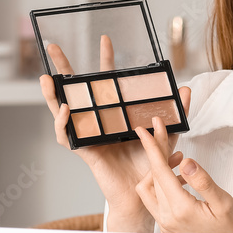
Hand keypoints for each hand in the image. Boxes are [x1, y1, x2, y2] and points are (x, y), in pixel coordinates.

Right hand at [38, 35, 191, 232]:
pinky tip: (65, 110)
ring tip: (46, 78)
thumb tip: (186, 90)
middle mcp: (97, 122)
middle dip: (64, 69)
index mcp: (115, 114)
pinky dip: (64, 123)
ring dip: (52, 95)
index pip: (107, 83)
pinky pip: (68, 136)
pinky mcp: (84, 151)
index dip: (106, 62)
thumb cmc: (151, 166)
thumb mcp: (166, 136)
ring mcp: (88, 135)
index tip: (105, 39)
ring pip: (62, 112)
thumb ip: (174, 114)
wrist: (145, 193)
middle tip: (53, 47)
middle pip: (77, 91)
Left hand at [133, 117, 232, 232]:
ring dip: (158, 170)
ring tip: (176, 157)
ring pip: (149, 190)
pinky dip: (163, 184)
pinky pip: (157, 200)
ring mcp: (166, 224)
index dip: (152, 148)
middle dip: (155, 153)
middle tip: (161, 133)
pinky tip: (180, 178)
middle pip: (153, 178)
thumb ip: (203, 181)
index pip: (160, 172)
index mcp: (181, 209)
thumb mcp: (224, 203)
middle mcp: (167, 218)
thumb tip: (185, 162)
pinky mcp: (168, 227)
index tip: (145, 130)